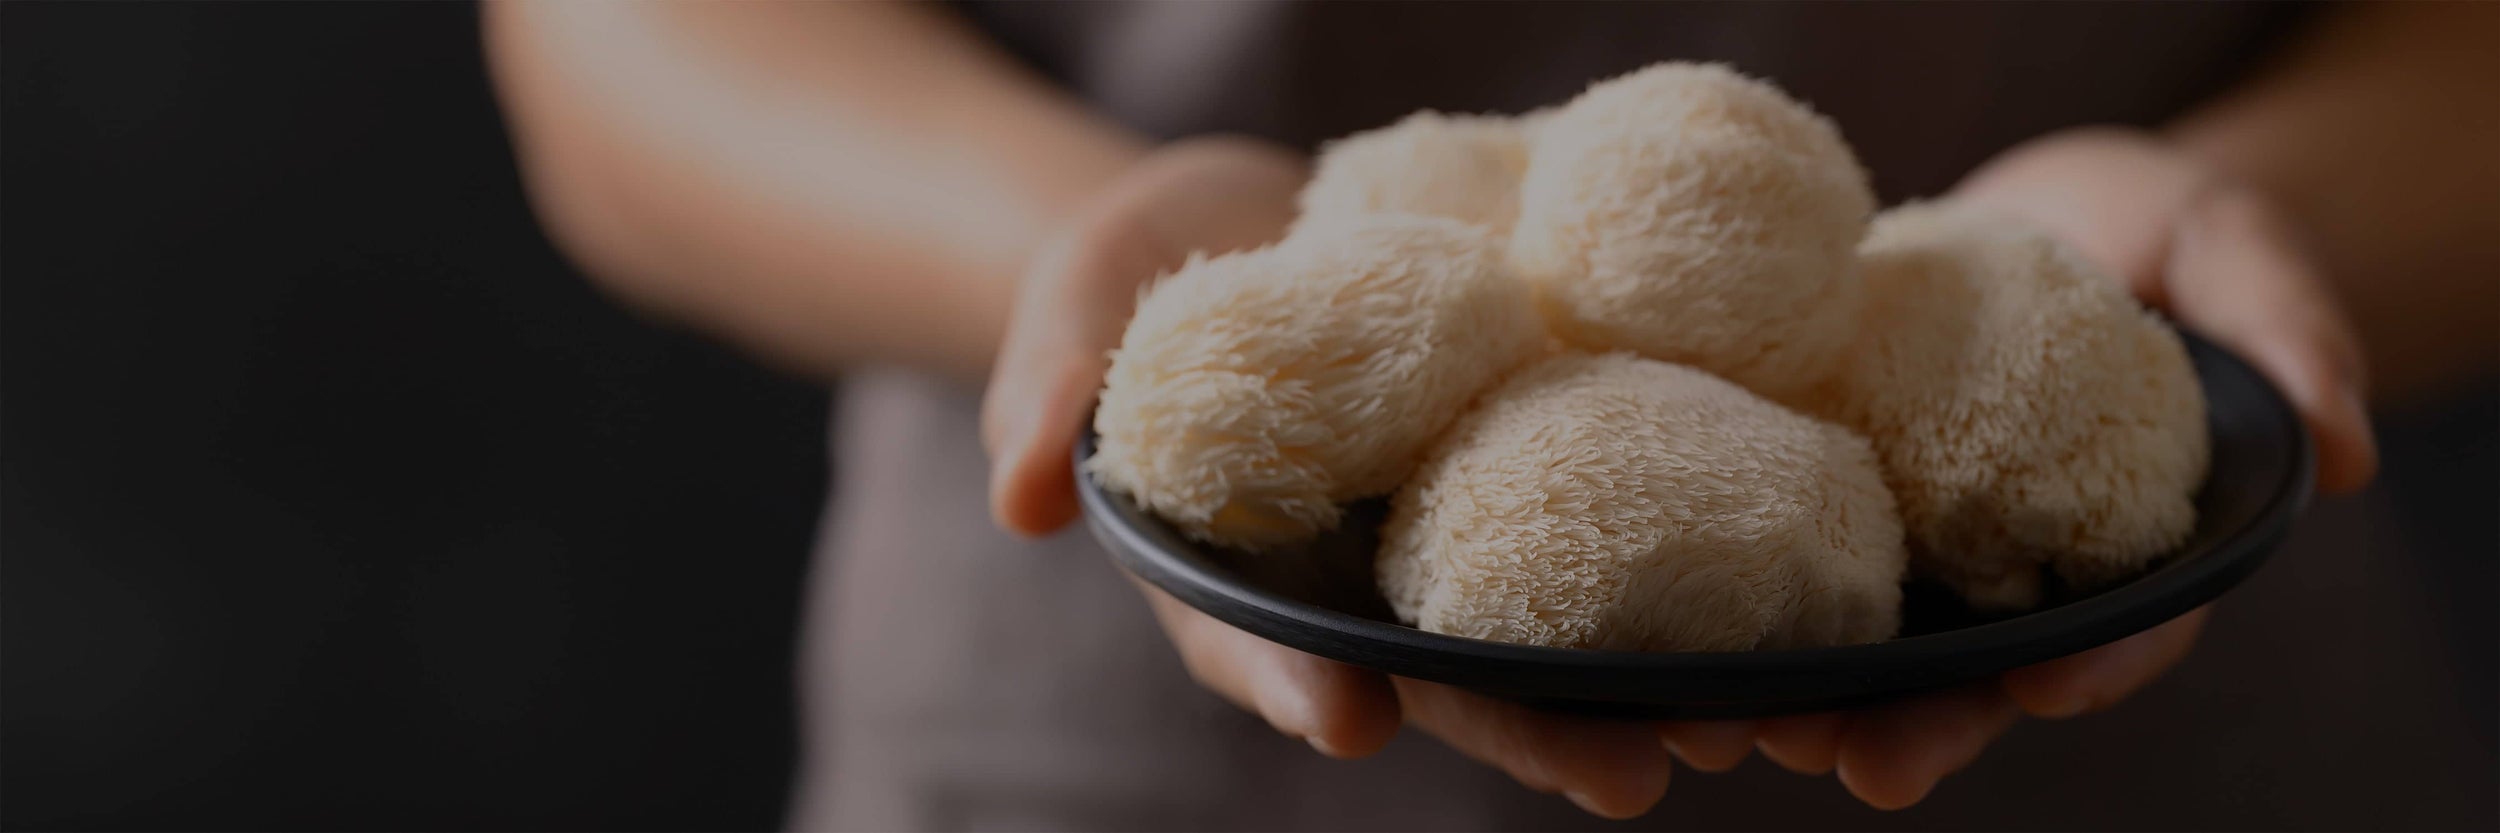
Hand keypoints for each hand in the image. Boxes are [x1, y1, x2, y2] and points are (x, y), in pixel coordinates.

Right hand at [982, 136, 1674, 818]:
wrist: (1240, 223)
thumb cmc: (1136, 277)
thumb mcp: (1072, 306)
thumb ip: (1048, 388)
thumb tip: (1015, 496)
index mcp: (1237, 571)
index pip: (1260, 642)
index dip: (1298, 683)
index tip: (1348, 717)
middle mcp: (1355, 576)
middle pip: (1438, 670)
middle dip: (1528, 727)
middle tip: (1621, 777)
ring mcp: (1447, 528)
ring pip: (1542, 624)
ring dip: (1638, 680)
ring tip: (1737, 727)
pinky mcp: (1531, 457)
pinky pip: (1607, 513)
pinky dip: (1686, 559)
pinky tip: (1777, 599)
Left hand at [1722, 127, 2379, 809]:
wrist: (2040, 206)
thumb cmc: (2157, 228)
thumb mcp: (2228, 245)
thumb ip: (2285, 328)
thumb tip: (2344, 445)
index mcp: (2129, 537)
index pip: (2127, 624)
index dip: (2092, 662)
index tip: (2044, 689)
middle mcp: (2020, 562)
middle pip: (1982, 669)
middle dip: (1927, 724)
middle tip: (1868, 763)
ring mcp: (1921, 537)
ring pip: (1874, 644)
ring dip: (1813, 698)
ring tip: (1750, 737)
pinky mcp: (1834, 491)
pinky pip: (1787, 558)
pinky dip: (1739, 605)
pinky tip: (1679, 648)